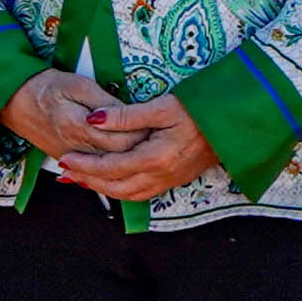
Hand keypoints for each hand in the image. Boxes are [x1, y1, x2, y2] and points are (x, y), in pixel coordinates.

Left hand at [4, 68, 211, 203]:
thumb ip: (126, 116)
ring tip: (82, 179)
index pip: (112, 167)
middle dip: (88, 181)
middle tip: (66, 173)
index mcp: (156, 157)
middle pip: (116, 186)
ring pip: (128, 194)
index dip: (86, 164)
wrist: (236, 124)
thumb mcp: (163, 106)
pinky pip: (142, 193)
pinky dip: (121, 191)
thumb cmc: (201, 109)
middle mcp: (162, 175)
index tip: (65, 158)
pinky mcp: (176, 180)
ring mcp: (170, 181)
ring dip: (102, 188)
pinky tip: (112, 183)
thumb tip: (92, 120)